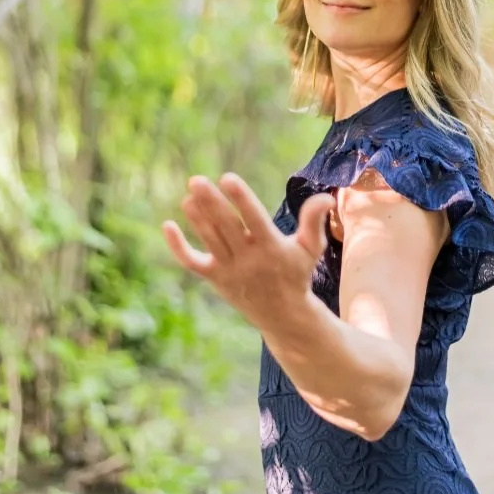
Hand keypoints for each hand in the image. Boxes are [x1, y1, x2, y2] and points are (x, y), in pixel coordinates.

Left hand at [162, 173, 334, 330]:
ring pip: (209, 240)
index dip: (241, 198)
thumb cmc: (296, 274)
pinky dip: (178, 247)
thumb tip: (325, 198)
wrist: (282, 315)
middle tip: (196, 180)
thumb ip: (314, 222)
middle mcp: (248, 259)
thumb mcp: (310, 249)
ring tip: (188, 195)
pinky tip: (167, 226)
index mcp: (272, 248)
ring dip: (197, 218)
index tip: (228, 178)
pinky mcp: (215, 278)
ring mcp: (229, 270)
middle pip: (225, 227)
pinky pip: (192, 262)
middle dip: (210, 203)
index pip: (254, 219)